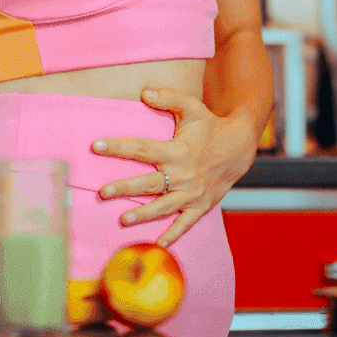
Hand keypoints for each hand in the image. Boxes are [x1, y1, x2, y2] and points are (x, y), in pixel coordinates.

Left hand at [93, 88, 257, 246]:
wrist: (240, 148)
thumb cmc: (211, 126)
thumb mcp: (192, 108)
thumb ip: (168, 98)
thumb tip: (144, 93)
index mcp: (176, 151)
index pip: (141, 148)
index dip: (118, 147)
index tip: (96, 146)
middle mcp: (183, 174)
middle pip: (149, 183)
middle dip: (125, 188)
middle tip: (102, 192)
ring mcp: (192, 193)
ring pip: (164, 207)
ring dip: (143, 214)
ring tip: (122, 219)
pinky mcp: (200, 205)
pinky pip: (185, 223)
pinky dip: (173, 234)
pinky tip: (158, 244)